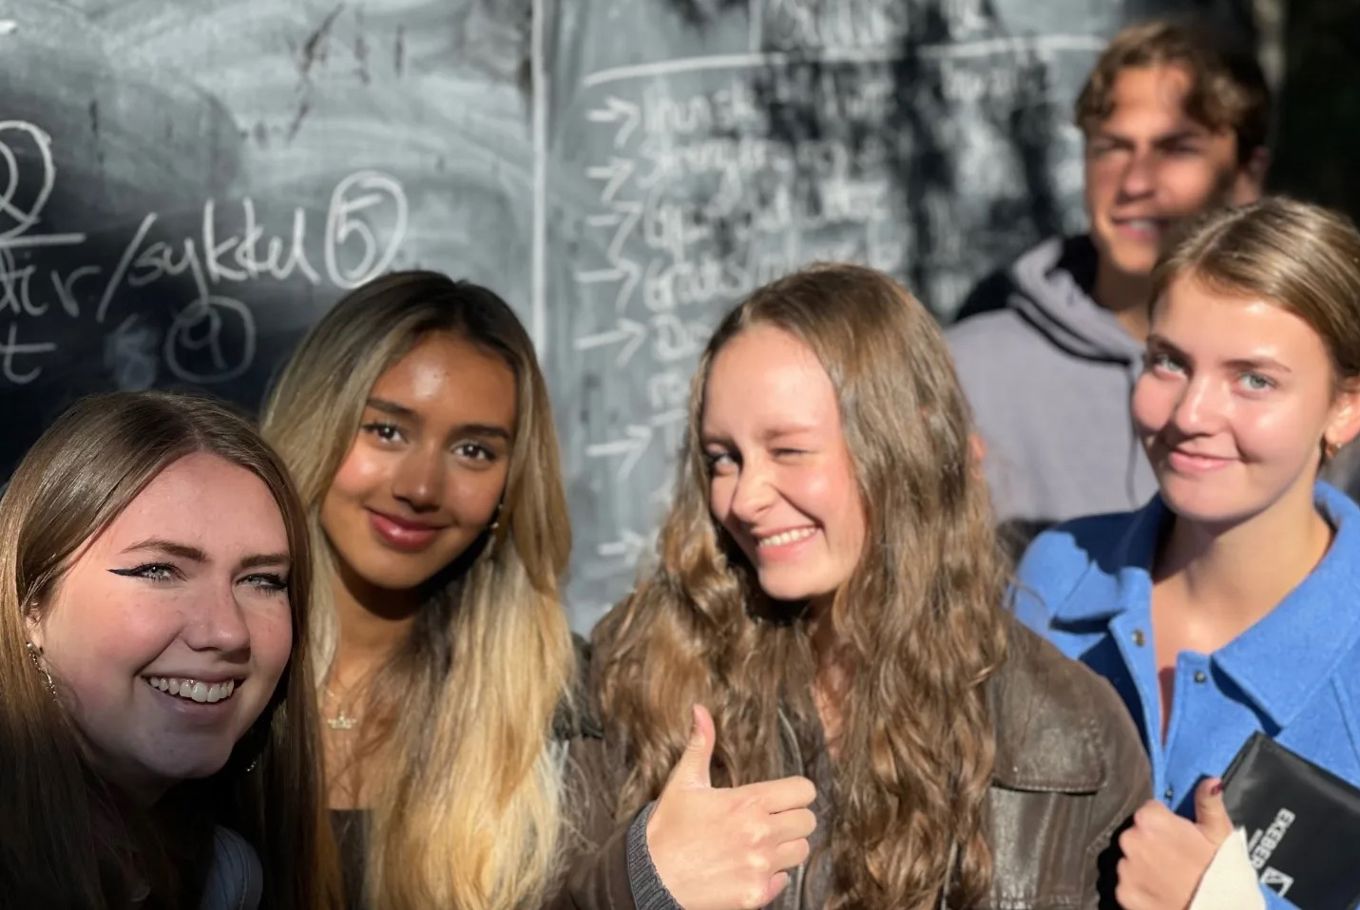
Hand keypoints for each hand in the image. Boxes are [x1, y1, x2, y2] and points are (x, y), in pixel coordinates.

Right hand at [646, 705, 816, 909]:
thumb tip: (700, 711)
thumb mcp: (683, 783)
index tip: (783, 796)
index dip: (796, 791)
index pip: (804, 791)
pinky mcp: (756, 895)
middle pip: (808, 822)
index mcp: (747, 803)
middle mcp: (760, 835)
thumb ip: (700, 745)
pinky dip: (773, 874)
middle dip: (793, 818)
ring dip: (786, 846)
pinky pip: (784, 880)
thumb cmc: (666, 830)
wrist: (650, 880)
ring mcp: (760, 867)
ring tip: (762, 843)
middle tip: (773, 819)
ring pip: (801, 851)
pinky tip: (751, 866)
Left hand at [1116, 778, 1234, 909]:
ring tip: (1168, 877)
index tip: (1178, 837)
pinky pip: (1126, 884)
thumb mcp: (1220, 834)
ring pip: (1130, 859)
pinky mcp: (1122, 892)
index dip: (1166, 824)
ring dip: (1143, 864)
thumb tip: (1210, 779)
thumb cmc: (1221, 872)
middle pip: (1136, 834)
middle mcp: (1130, 839)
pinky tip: (1159, 891)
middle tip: (1175, 859)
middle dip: (1151, 842)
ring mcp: (1124, 867)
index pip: (1149, 811)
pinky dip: (1139, 887)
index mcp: (1150, 819)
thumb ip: (1209, 803)